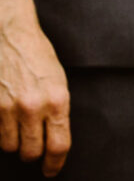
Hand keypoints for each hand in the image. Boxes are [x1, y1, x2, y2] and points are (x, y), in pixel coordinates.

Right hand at [0, 0, 69, 176]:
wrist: (10, 35)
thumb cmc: (38, 56)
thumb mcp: (58, 81)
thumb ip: (57, 110)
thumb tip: (55, 139)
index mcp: (58, 100)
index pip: (59, 145)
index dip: (55, 163)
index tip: (52, 170)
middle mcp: (33, 107)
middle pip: (32, 152)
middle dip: (33, 153)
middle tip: (33, 145)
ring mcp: (8, 108)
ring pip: (10, 147)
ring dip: (14, 143)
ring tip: (18, 128)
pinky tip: (4, 121)